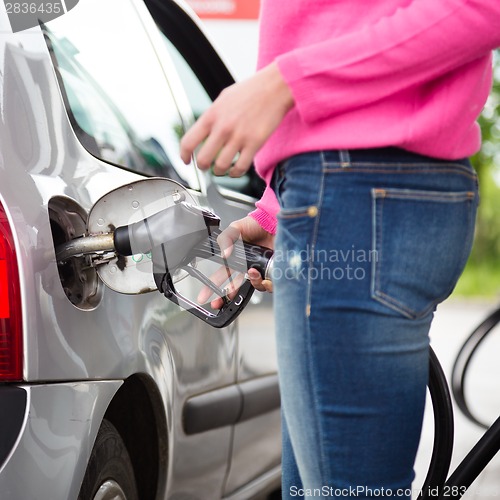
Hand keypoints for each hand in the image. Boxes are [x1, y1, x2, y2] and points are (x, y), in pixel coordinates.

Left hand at [180, 62, 293, 176]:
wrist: (275, 86)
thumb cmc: (251, 91)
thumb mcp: (224, 98)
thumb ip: (212, 116)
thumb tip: (203, 132)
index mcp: (212, 115)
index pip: (188, 142)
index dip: (183, 155)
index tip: (186, 160)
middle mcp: (223, 127)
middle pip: (203, 160)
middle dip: (203, 168)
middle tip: (207, 167)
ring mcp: (239, 136)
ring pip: (221, 167)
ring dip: (220, 172)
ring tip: (222, 169)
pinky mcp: (255, 143)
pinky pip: (240, 167)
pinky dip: (235, 173)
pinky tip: (235, 170)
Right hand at [198, 216, 274, 308]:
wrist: (274, 222)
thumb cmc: (255, 224)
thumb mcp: (235, 228)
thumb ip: (225, 239)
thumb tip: (224, 254)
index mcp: (235, 260)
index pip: (221, 276)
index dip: (212, 288)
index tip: (204, 297)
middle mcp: (247, 267)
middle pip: (236, 287)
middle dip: (228, 297)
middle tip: (222, 301)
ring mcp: (260, 270)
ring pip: (255, 286)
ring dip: (253, 282)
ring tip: (253, 272)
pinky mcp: (273, 271)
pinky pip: (270, 284)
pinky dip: (268, 282)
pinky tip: (266, 274)